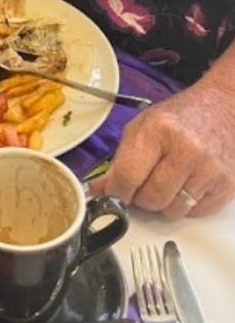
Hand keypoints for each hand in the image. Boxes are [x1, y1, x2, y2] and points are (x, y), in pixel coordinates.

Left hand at [89, 80, 234, 217]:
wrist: (222, 109)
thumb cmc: (178, 118)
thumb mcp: (142, 127)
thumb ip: (120, 159)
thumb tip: (100, 190)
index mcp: (158, 130)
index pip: (128, 175)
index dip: (117, 191)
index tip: (114, 193)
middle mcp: (186, 150)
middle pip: (151, 198)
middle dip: (141, 198)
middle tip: (142, 186)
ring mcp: (209, 169)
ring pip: (173, 211)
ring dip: (164, 203)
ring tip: (166, 182)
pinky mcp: (226, 185)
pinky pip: (195, 213)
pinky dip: (186, 205)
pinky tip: (186, 184)